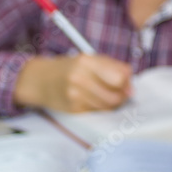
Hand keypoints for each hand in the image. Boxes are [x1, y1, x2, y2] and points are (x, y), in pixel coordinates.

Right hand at [13, 54, 132, 112]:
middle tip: (120, 92)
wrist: (40, 80)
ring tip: (104, 94)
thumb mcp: (90, 59)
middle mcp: (80, 78)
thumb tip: (131, 87)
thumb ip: (113, 68)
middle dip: (122, 96)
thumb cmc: (69, 68)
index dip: (126, 81)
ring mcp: (75, 96)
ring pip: (108, 107)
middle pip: (116, 96)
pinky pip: (97, 112)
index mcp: (86, 61)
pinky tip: (91, 99)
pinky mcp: (73, 109)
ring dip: (112, 103)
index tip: (125, 82)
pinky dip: (99, 107)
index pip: (119, 78)